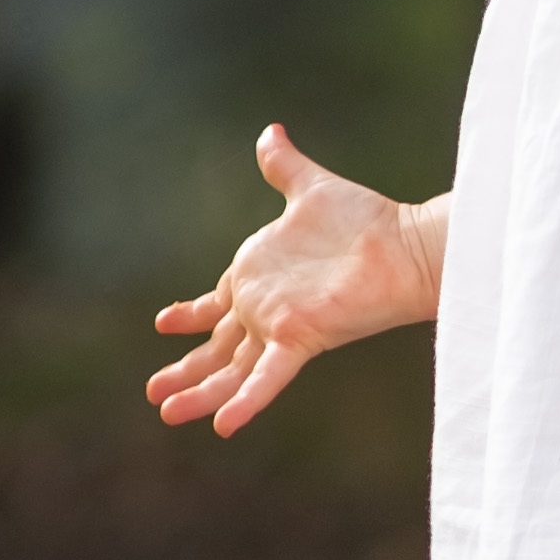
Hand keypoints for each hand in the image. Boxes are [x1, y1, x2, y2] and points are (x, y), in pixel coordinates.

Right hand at [148, 123, 432, 434]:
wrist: (406, 244)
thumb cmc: (367, 219)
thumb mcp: (310, 188)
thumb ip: (283, 167)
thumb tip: (269, 133)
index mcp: (260, 277)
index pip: (216, 302)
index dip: (190, 313)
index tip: (163, 321)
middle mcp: (265, 308)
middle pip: (216, 346)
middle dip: (185, 368)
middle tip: (153, 391)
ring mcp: (279, 326)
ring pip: (230, 369)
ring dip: (199, 392)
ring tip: (166, 412)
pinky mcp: (299, 338)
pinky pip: (266, 376)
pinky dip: (245, 401)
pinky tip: (223, 426)